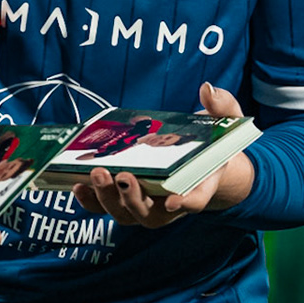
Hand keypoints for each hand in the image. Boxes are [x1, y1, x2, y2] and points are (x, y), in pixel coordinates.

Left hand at [71, 82, 253, 227]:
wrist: (204, 163)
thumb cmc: (213, 142)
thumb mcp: (225, 121)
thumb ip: (221, 106)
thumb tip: (207, 88)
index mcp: (201, 184)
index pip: (195, 200)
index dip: (185, 203)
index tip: (173, 200)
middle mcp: (173, 202)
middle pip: (151, 214)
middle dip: (133, 198)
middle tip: (123, 176)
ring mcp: (148, 204)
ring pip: (126, 214)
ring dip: (108, 198)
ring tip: (97, 173)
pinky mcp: (127, 200)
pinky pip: (106, 207)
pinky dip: (91, 200)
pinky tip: (78, 183)